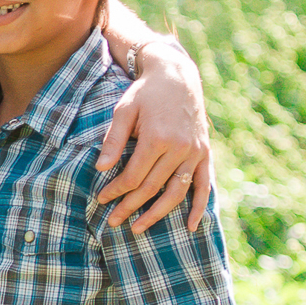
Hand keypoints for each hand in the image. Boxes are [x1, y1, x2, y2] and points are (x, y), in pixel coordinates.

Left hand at [93, 33, 214, 231]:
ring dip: (157, 214)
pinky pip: (204, 185)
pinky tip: (189, 226)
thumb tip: (100, 169)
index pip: (133, 176)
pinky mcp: (205, 153)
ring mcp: (195, 152)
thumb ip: (114, 141)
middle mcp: (179, 149)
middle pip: (152, 188)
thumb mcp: (124, 111)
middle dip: (130, 207)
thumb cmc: (145, 93)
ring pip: (176, 192)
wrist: (177, 75)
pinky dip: (198, 207)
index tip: (102, 199)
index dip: (116, 191)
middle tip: (113, 222)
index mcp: (157, 138)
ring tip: (139, 228)